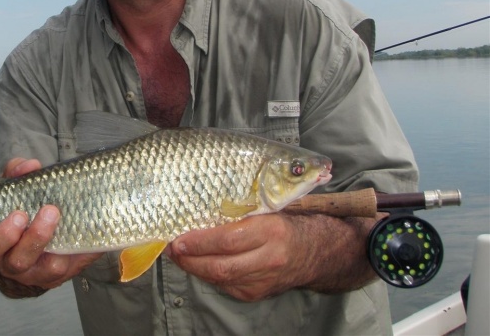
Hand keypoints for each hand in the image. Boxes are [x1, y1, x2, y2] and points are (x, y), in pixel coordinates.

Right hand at [0, 158, 101, 292]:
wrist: (39, 233)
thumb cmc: (20, 210)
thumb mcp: (13, 190)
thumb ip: (16, 174)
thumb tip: (30, 165)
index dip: (1, 235)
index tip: (19, 214)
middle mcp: (12, 265)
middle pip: (18, 261)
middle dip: (34, 237)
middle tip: (50, 211)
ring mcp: (39, 274)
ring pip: (50, 270)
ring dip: (62, 243)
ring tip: (68, 218)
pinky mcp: (63, 274)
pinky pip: (76, 266)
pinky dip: (85, 249)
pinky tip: (92, 229)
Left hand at [166, 212, 376, 300]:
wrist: (319, 252)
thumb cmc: (288, 220)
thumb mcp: (270, 206)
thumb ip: (241, 205)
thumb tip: (200, 198)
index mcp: (272, 230)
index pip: (228, 239)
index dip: (199, 241)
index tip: (178, 235)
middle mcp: (269, 258)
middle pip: (220, 265)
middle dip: (190, 258)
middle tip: (171, 247)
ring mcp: (264, 279)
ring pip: (220, 278)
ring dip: (193, 267)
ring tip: (177, 254)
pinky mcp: (257, 292)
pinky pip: (225, 285)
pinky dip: (207, 274)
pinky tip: (195, 262)